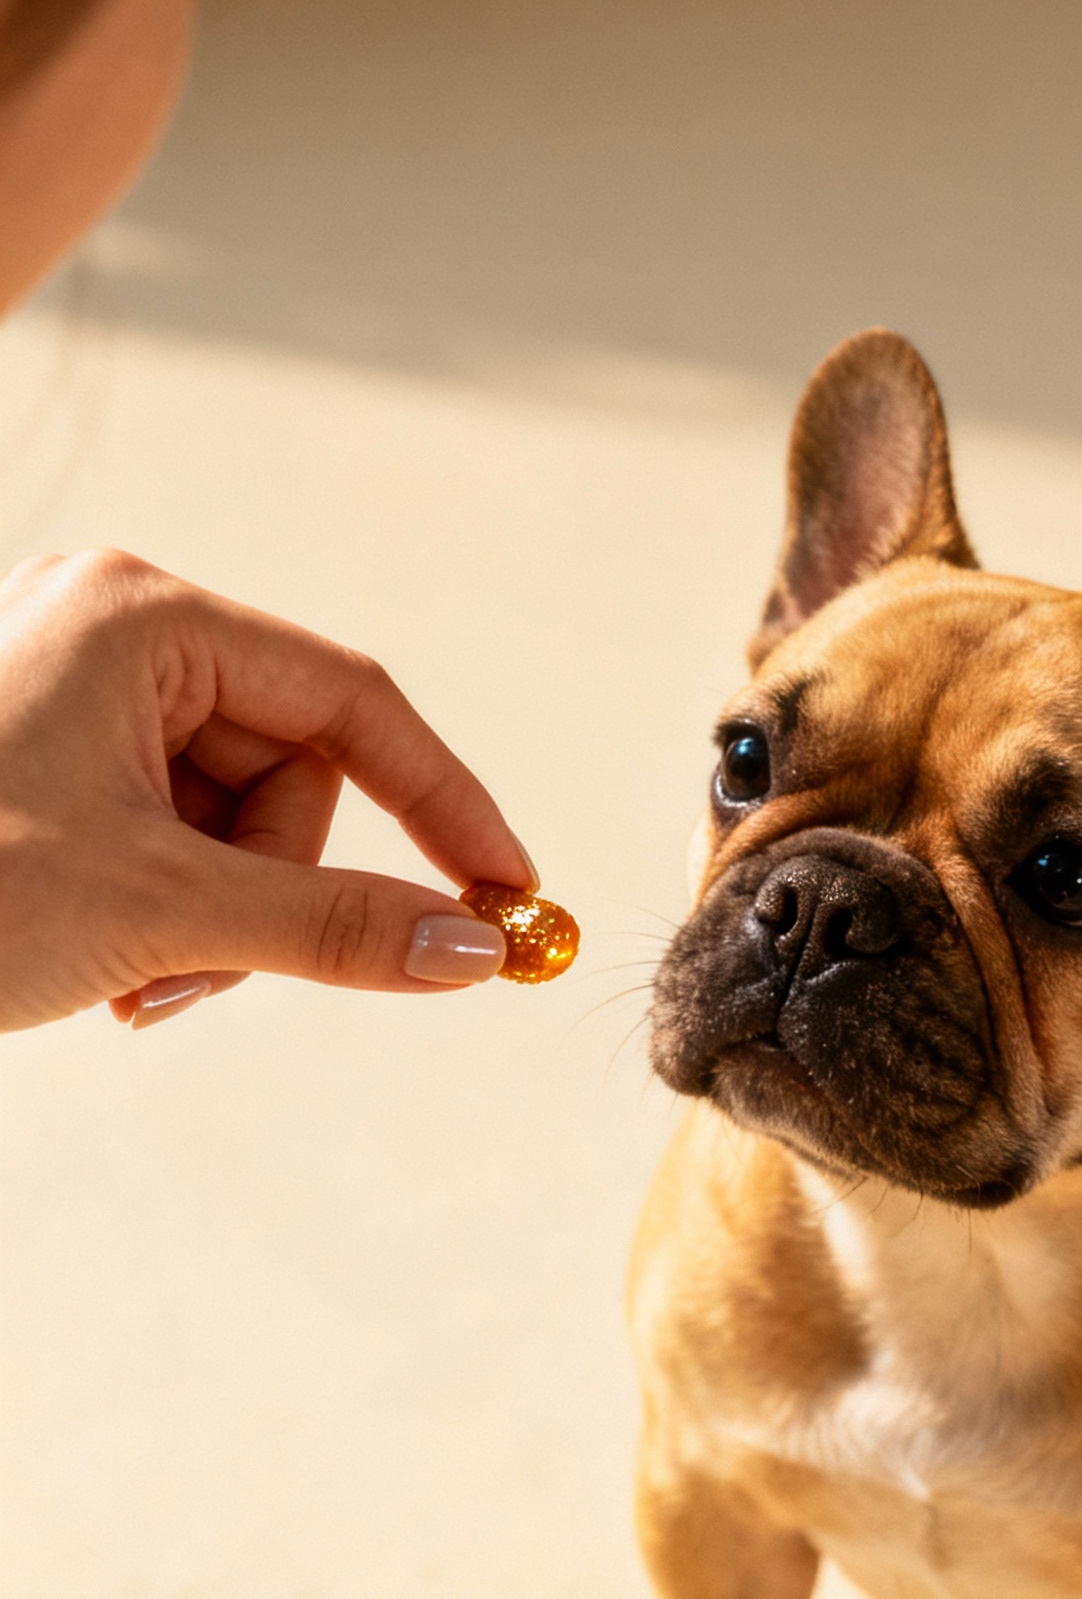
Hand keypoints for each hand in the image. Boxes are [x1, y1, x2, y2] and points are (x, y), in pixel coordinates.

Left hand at [0, 550, 534, 1033]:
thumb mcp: (156, 912)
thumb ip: (331, 926)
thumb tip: (471, 950)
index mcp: (141, 616)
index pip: (350, 700)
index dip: (442, 801)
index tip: (507, 893)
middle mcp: (115, 634)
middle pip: (290, 772)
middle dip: (264, 892)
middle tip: (194, 971)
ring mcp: (81, 698)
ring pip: (237, 823)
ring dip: (213, 924)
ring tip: (134, 982)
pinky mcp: (58, 764)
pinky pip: (178, 841)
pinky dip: (169, 920)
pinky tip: (106, 973)